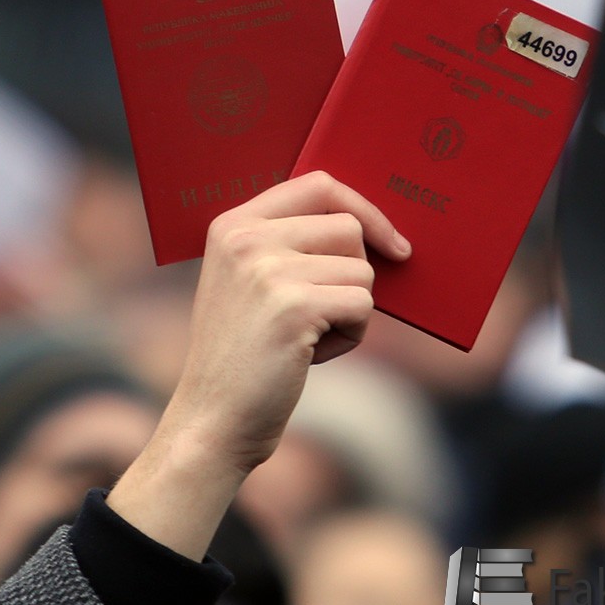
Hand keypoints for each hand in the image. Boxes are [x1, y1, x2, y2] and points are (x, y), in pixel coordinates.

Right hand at [107, 171, 409, 559]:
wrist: (213, 419)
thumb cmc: (245, 355)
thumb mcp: (250, 283)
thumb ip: (292, 245)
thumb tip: (375, 227)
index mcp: (233, 224)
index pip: (319, 185)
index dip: (364, 208)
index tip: (392, 242)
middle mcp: (246, 238)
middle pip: (348, 227)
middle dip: (354, 273)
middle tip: (324, 312)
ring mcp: (267, 269)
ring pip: (361, 269)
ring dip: (351, 310)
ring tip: (308, 338)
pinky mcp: (294, 306)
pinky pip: (362, 304)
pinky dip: (350, 337)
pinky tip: (310, 356)